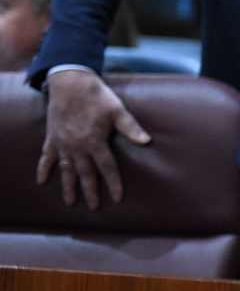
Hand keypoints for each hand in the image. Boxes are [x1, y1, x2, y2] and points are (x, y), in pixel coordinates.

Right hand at [36, 70, 150, 208]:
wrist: (70, 83)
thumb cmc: (97, 96)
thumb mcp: (118, 110)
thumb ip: (131, 128)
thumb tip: (147, 141)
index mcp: (95, 141)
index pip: (107, 168)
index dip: (113, 183)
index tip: (117, 198)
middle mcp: (77, 147)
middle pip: (86, 173)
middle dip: (90, 191)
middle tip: (94, 208)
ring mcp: (63, 143)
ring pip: (66, 170)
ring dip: (68, 186)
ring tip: (70, 203)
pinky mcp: (52, 138)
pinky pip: (46, 157)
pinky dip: (43, 169)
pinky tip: (41, 181)